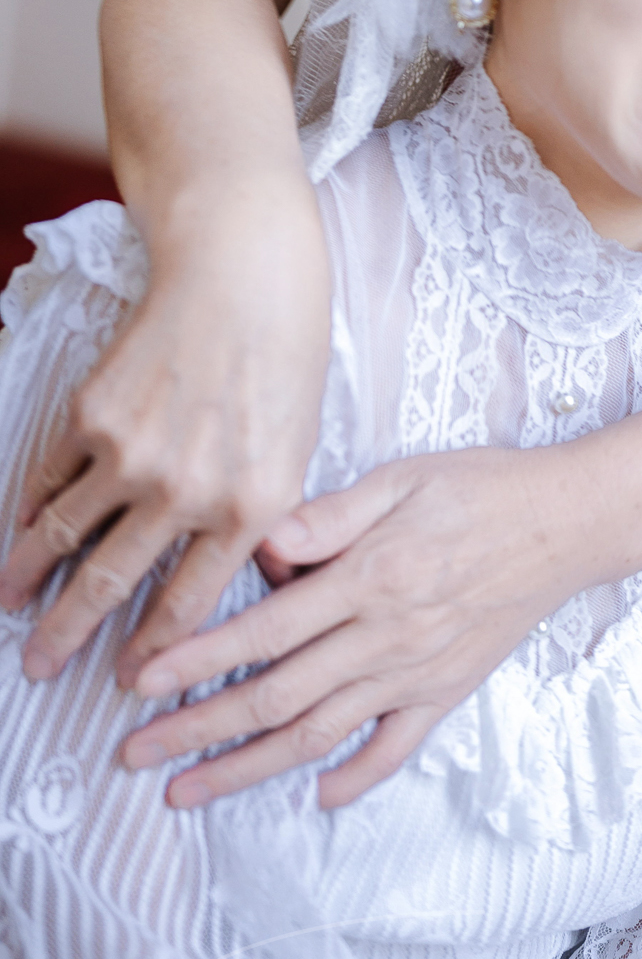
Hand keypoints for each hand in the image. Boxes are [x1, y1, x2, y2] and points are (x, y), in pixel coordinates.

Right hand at [0, 183, 331, 682]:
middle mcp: (186, 493)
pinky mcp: (92, 418)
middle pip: (109, 585)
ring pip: (62, 538)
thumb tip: (230, 579)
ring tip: (9, 606)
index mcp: (249, 510)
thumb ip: (262, 520)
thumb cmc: (285, 362)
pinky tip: (20, 531)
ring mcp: (133, 456)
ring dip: (27, 579)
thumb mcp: (296, 452)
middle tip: (39, 667)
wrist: (244, 278)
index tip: (123, 680)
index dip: (151, 653)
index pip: (186, 604)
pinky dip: (30, 510)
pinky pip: (50, 480)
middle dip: (66, 636)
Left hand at [120, 445, 572, 809]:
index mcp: (370, 577)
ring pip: (318, 735)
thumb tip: (265, 546)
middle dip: (196, 731)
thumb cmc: (482, 487)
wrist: (569, 522)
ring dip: (246, 769)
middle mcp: (386, 636)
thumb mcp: (403, 477)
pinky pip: (393, 749)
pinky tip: (316, 795)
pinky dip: (353, 779)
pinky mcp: (446, 691)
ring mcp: (416, 672)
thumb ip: (331, 514)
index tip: (141, 683)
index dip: (197, 661)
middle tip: (135, 756)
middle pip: (275, 697)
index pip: (265, 631)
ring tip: (189, 791)